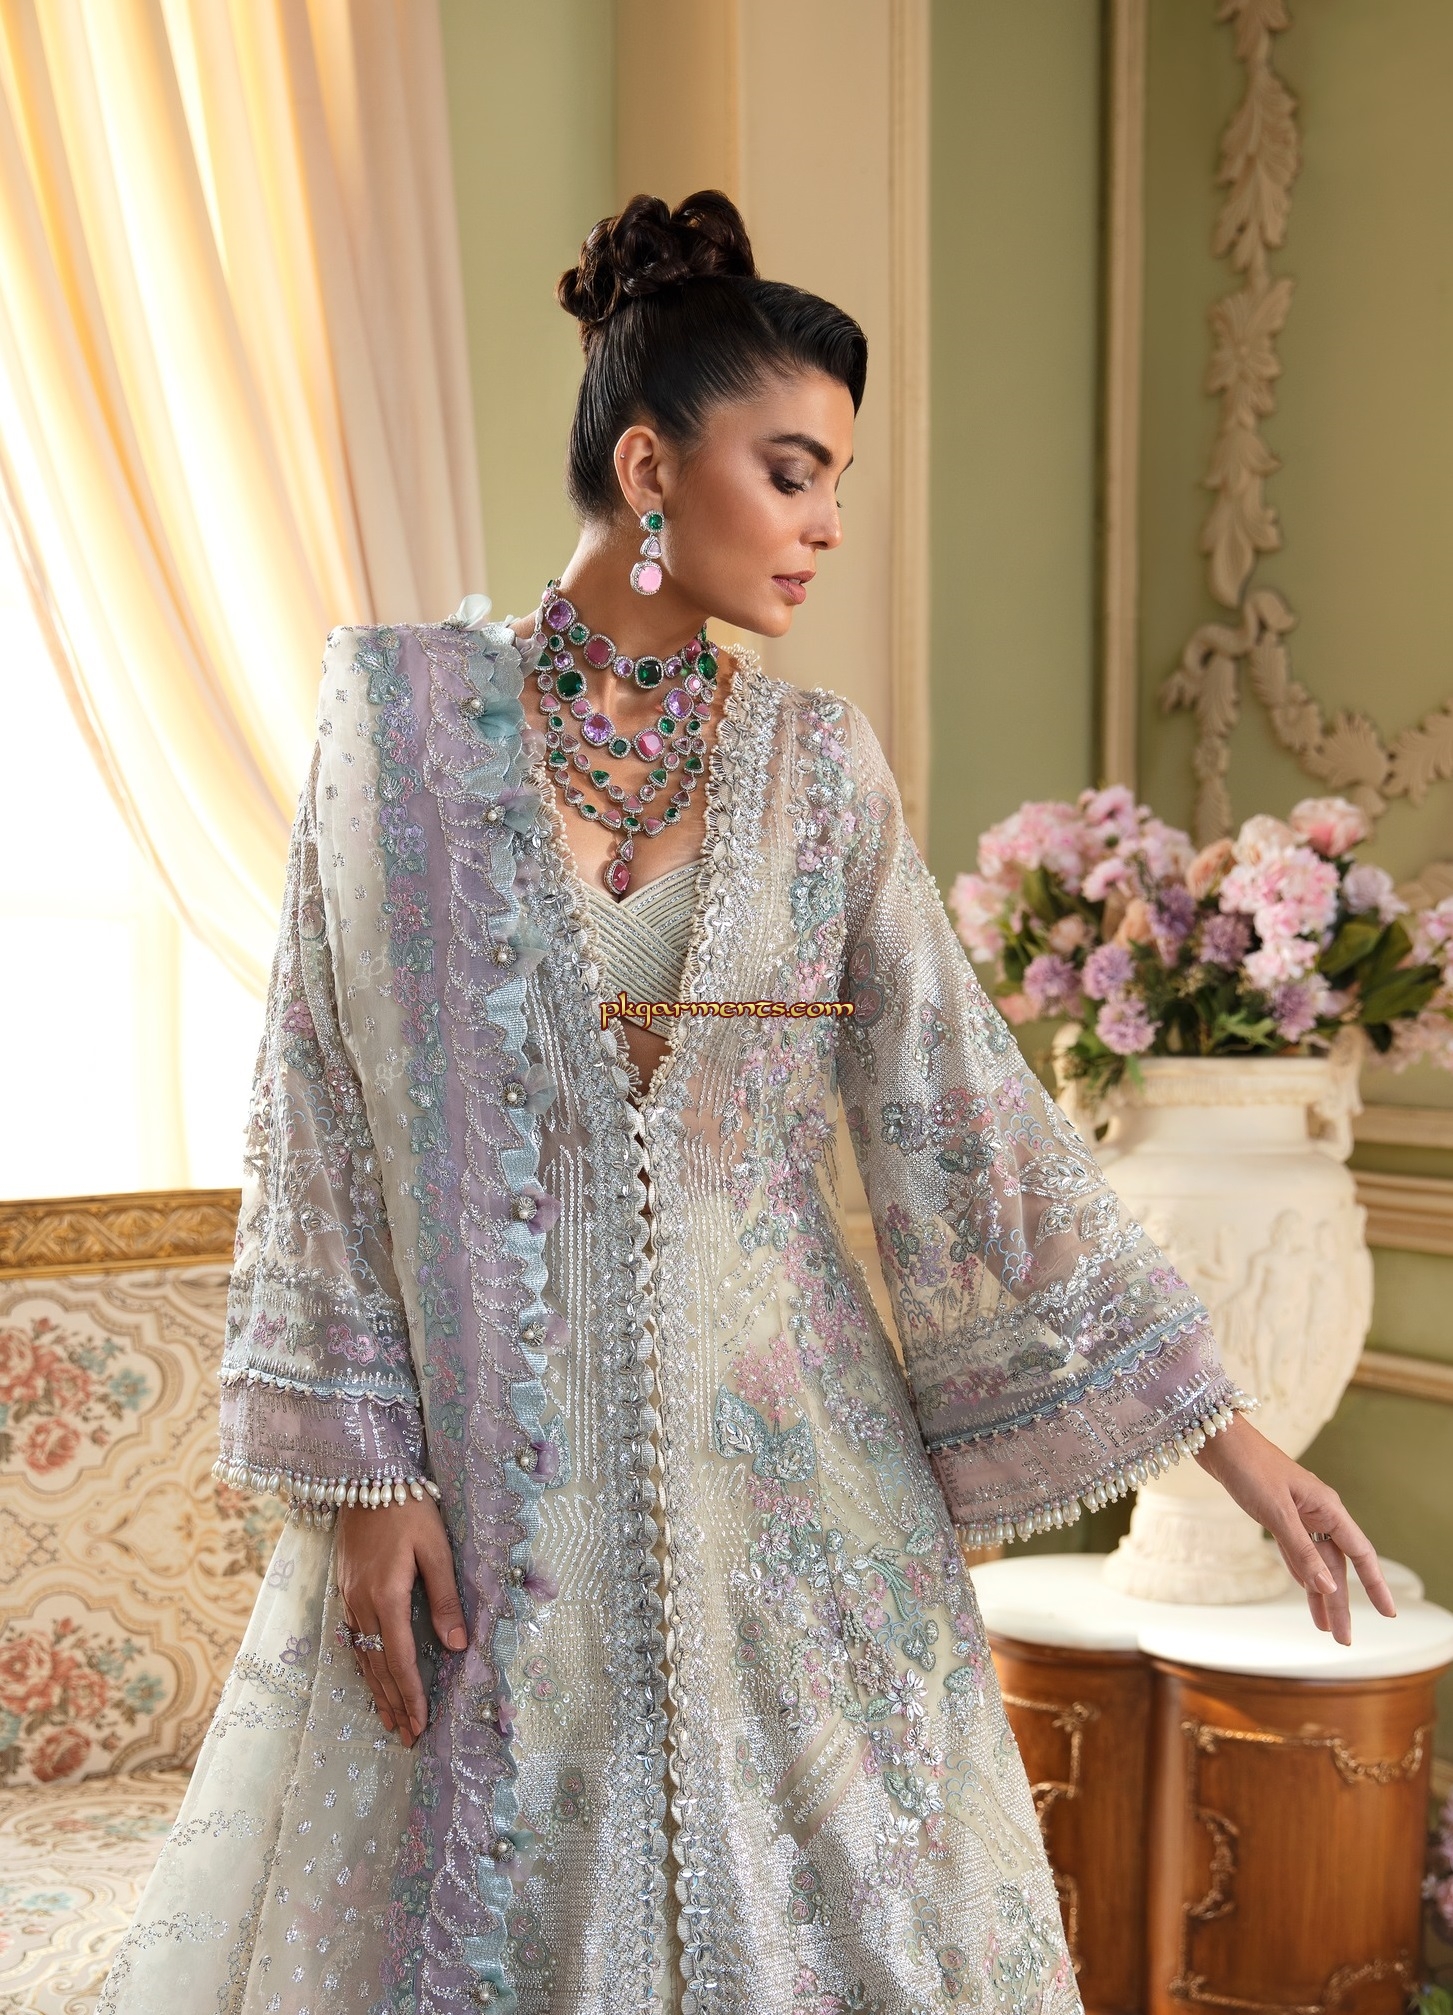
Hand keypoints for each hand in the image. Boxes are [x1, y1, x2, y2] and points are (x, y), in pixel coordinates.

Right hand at [333, 1495, 467, 1742]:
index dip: (411, 1695)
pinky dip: (362, 1664)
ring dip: (376, 1690)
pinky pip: (352, 1638)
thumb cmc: (407, 1509)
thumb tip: (458, 1646)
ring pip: (362, 1656)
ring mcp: (348, 1598)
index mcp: (385, 1597)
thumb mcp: (435, 1548)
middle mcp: (361, 1605)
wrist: (365, 1477)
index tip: (420, 1724)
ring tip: (388, 1720)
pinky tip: (369, 1676)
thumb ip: (445, 1598)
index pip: (399, 1659)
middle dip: (394, 1703)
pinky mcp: (343, 1588)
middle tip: (407, 1736)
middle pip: (377, 1666)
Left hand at [1194, 1412, 1397, 1644]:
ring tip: (1326, 1629)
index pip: (1360, 1554)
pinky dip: (1301, 1573)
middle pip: (1336, 1566)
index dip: (1375, 1585)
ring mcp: (1298, 1514)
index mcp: (1327, 1508)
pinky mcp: (1278, 1514)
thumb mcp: (1276, 1511)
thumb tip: (1328, 1587)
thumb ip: (1301, 1551)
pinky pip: (1297, 1552)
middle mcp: (1319, 1513)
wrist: (1217, 1440)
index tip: (1389, 1613)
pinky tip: (1307, 1593)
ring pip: (1316, 1562)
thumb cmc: (1249, 1467)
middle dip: (1341, 1603)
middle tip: (1343, 1639)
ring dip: (1320, 1594)